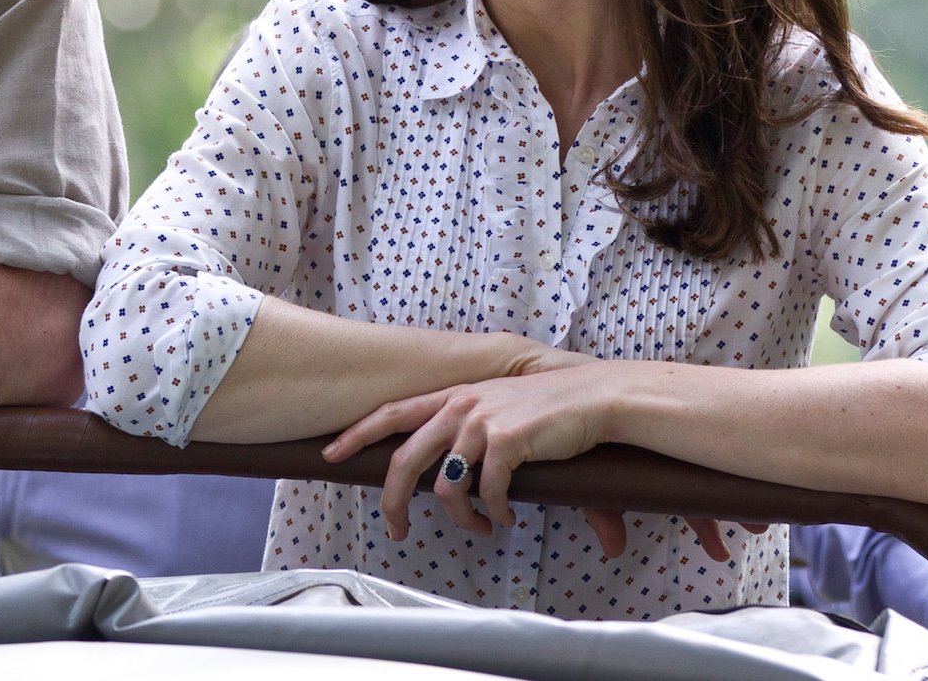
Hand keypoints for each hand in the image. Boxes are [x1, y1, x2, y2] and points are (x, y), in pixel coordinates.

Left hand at [322, 364, 745, 560]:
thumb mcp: (509, 414)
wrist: (598, 396)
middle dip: (393, 502)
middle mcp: (461, 405)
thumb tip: (484, 486)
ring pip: (446, 487)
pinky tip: (508, 518)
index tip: (329, 453)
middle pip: (404, 460)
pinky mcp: (507, 441)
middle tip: (397, 530)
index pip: (392, 412)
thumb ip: (485, 447)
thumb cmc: (556, 408)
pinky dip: (494, 512)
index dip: (357, 433)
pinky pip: (486, 493)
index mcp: (456, 396)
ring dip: (462, 519)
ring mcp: (481, 422)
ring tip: (482, 528)